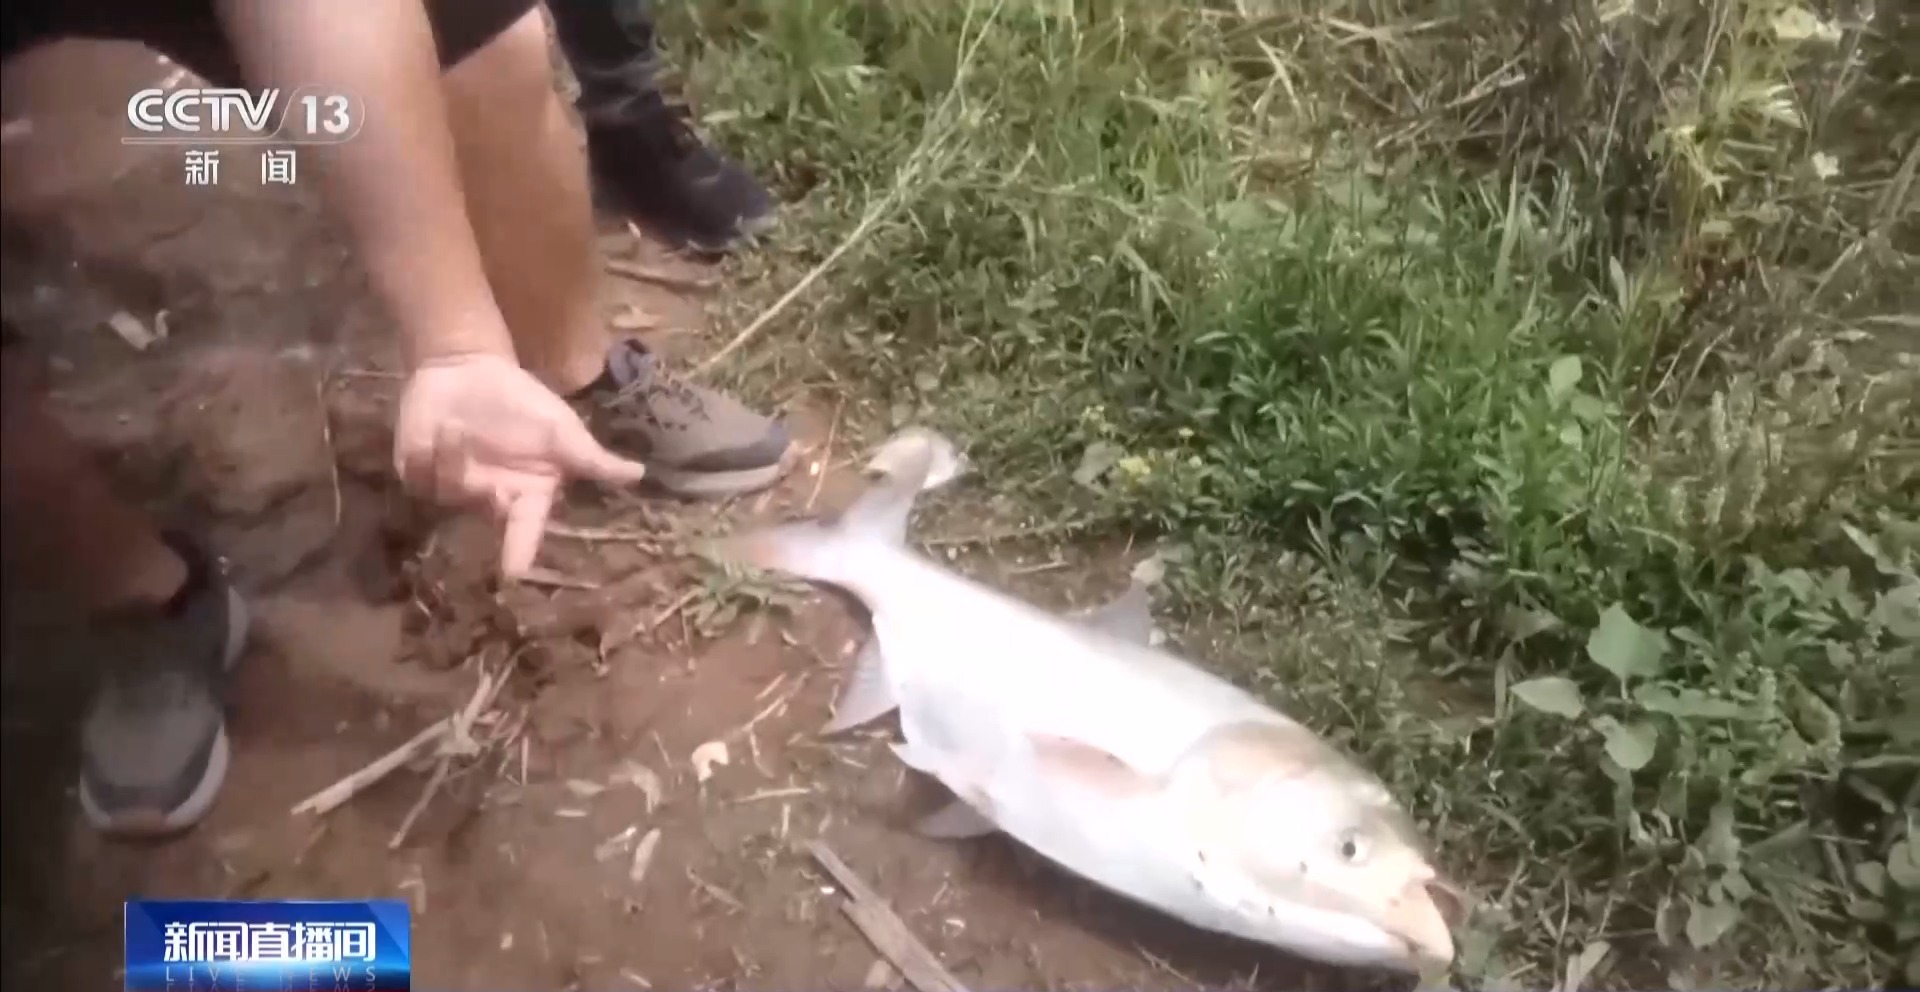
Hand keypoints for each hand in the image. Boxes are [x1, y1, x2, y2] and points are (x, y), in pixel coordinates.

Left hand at [393, 353, 645, 576]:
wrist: (469, 369)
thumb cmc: (521, 402)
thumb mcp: (561, 430)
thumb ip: (591, 458)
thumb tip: (639, 474)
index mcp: (526, 495)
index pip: (525, 530)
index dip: (519, 551)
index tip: (514, 573)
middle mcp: (489, 499)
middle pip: (481, 513)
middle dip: (477, 488)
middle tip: (482, 463)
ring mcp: (452, 488)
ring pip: (447, 491)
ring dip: (453, 457)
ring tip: (456, 425)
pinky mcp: (417, 474)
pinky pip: (417, 475)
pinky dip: (426, 452)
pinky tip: (438, 427)